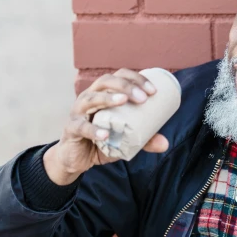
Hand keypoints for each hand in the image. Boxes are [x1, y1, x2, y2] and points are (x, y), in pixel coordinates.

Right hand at [44, 69, 169, 185]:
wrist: (76, 159)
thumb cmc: (101, 141)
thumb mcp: (125, 140)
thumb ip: (143, 140)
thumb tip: (165, 144)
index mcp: (104, 94)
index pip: (120, 76)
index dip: (136, 79)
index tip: (154, 91)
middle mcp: (90, 97)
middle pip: (105, 81)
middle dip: (125, 86)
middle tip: (143, 98)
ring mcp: (78, 112)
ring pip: (90, 98)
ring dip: (108, 98)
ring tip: (124, 101)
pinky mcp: (71, 129)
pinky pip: (81, 127)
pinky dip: (93, 130)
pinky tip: (105, 134)